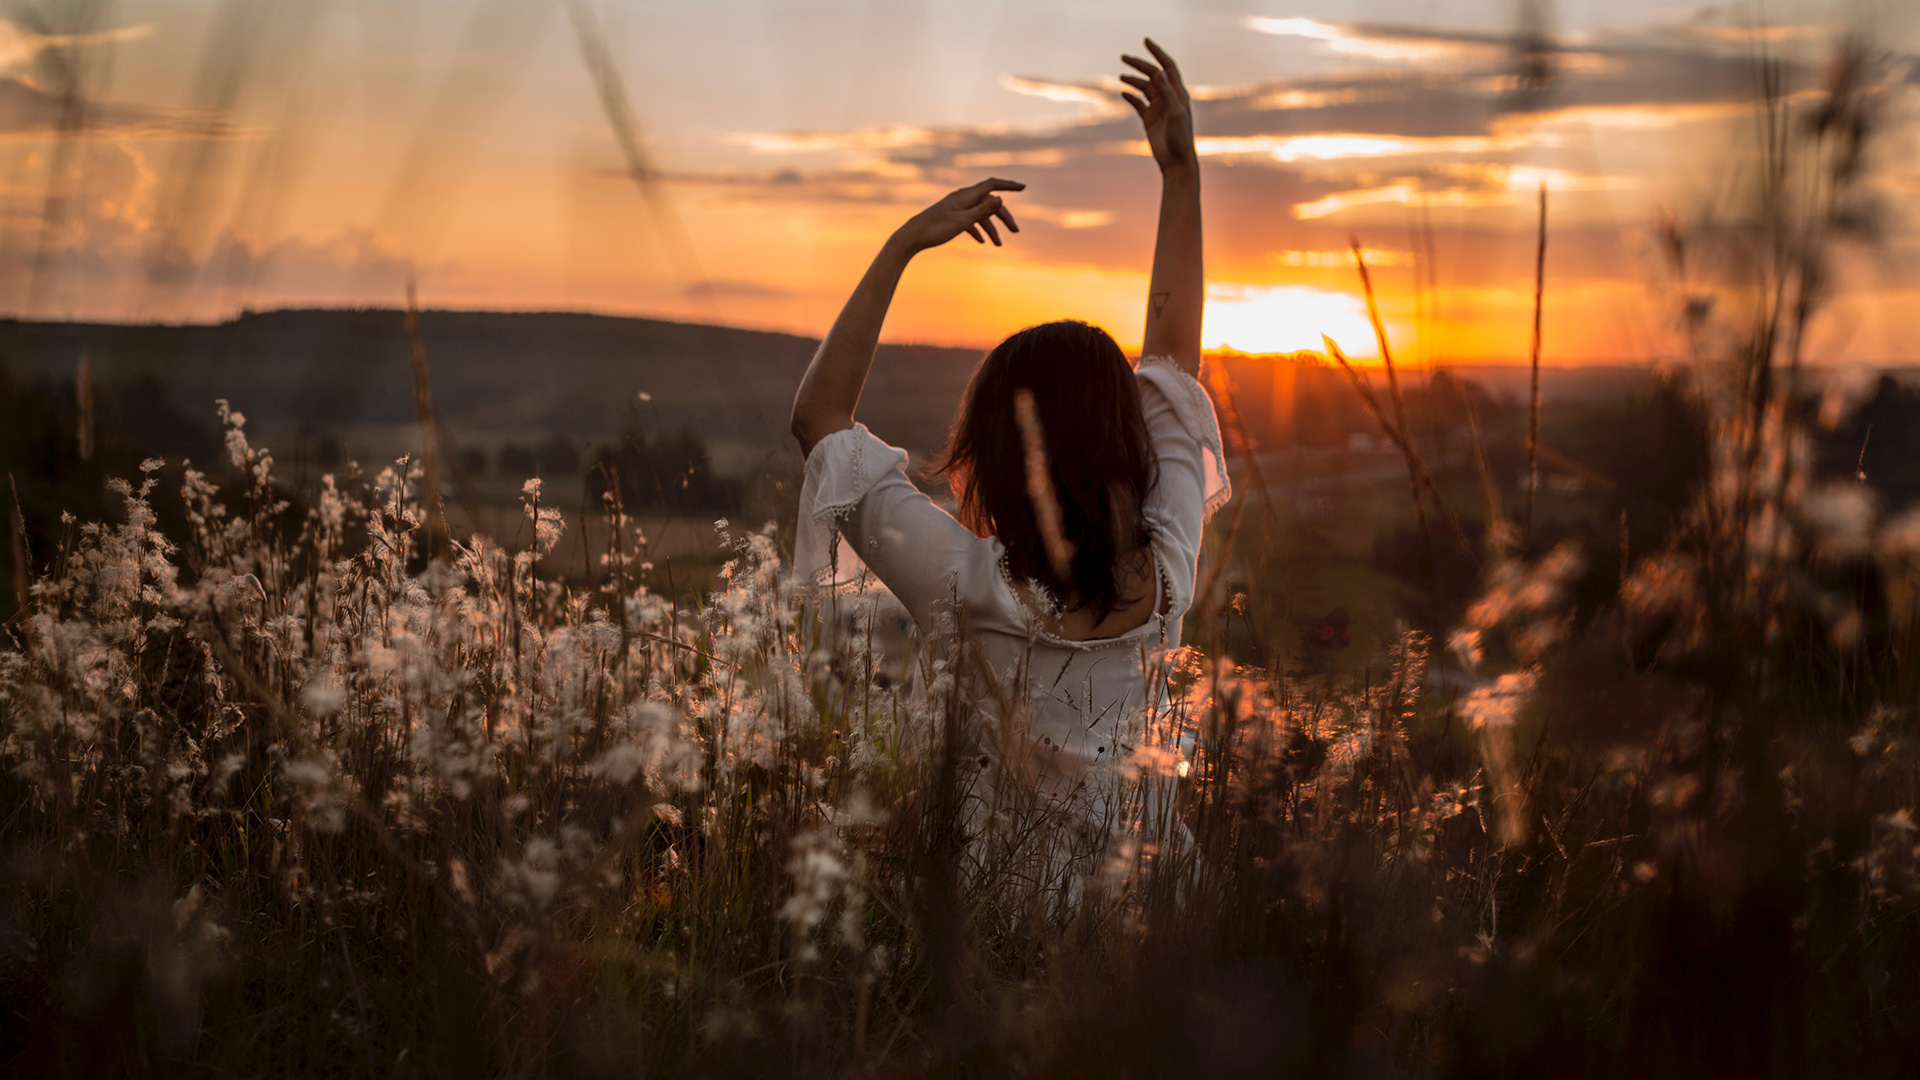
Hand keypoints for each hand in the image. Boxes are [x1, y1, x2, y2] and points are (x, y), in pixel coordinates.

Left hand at [891, 178, 1023, 253]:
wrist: (911, 237)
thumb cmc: (935, 230)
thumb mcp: (962, 221)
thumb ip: (982, 211)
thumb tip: (1000, 199)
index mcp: (965, 196)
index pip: (992, 185)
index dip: (1008, 185)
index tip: (1023, 187)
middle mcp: (962, 199)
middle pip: (989, 203)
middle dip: (1003, 216)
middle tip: (1016, 231)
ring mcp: (956, 208)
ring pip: (980, 215)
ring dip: (991, 229)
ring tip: (999, 245)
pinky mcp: (950, 218)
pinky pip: (969, 221)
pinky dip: (978, 230)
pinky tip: (982, 242)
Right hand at [1120, 38, 1194, 174]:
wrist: (1176, 162)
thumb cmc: (1180, 139)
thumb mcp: (1176, 113)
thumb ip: (1167, 93)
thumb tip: (1156, 72)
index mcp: (1178, 93)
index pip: (1167, 67)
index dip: (1157, 53)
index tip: (1145, 41)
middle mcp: (1168, 98)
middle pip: (1152, 75)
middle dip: (1139, 65)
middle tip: (1123, 57)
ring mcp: (1158, 108)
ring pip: (1144, 88)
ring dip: (1133, 81)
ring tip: (1121, 77)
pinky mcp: (1150, 120)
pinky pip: (1138, 104)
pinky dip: (1130, 97)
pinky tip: (1123, 94)